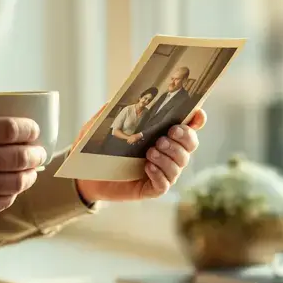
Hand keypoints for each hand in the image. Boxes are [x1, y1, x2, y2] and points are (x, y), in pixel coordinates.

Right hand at [0, 113, 47, 221]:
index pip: (10, 130)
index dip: (29, 128)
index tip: (34, 129)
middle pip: (19, 156)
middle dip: (36, 153)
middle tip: (40, 151)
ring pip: (17, 181)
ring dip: (30, 174)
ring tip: (32, 170)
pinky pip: (4, 200)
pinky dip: (13, 192)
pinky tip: (14, 186)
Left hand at [75, 109, 205, 204]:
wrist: (85, 174)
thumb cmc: (97, 147)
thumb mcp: (103, 123)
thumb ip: (116, 109)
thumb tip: (128, 95)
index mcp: (160, 133)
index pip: (188, 125)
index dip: (197, 120)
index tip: (197, 114)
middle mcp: (166, 152)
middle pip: (191, 145)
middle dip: (184, 138)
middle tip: (165, 135)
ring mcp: (161, 171)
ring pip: (180, 164)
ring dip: (169, 157)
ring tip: (150, 152)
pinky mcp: (150, 188)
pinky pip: (165, 184)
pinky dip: (159, 174)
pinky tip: (147, 167)